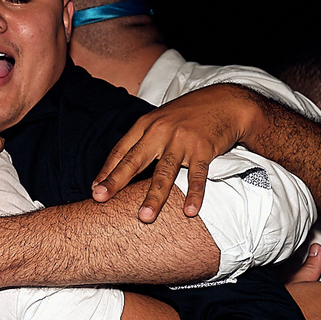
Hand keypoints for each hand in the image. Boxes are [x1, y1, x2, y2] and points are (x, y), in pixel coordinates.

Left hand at [91, 84, 261, 222]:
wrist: (226, 102)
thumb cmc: (188, 114)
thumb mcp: (159, 120)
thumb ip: (141, 140)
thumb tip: (119, 165)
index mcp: (146, 125)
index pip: (121, 150)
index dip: (107, 170)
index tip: (95, 189)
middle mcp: (160, 132)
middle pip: (134, 160)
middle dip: (116, 181)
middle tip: (100, 198)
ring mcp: (182, 141)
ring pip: (165, 173)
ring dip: (154, 197)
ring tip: (145, 217)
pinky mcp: (203, 149)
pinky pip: (197, 176)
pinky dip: (194, 194)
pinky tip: (190, 211)